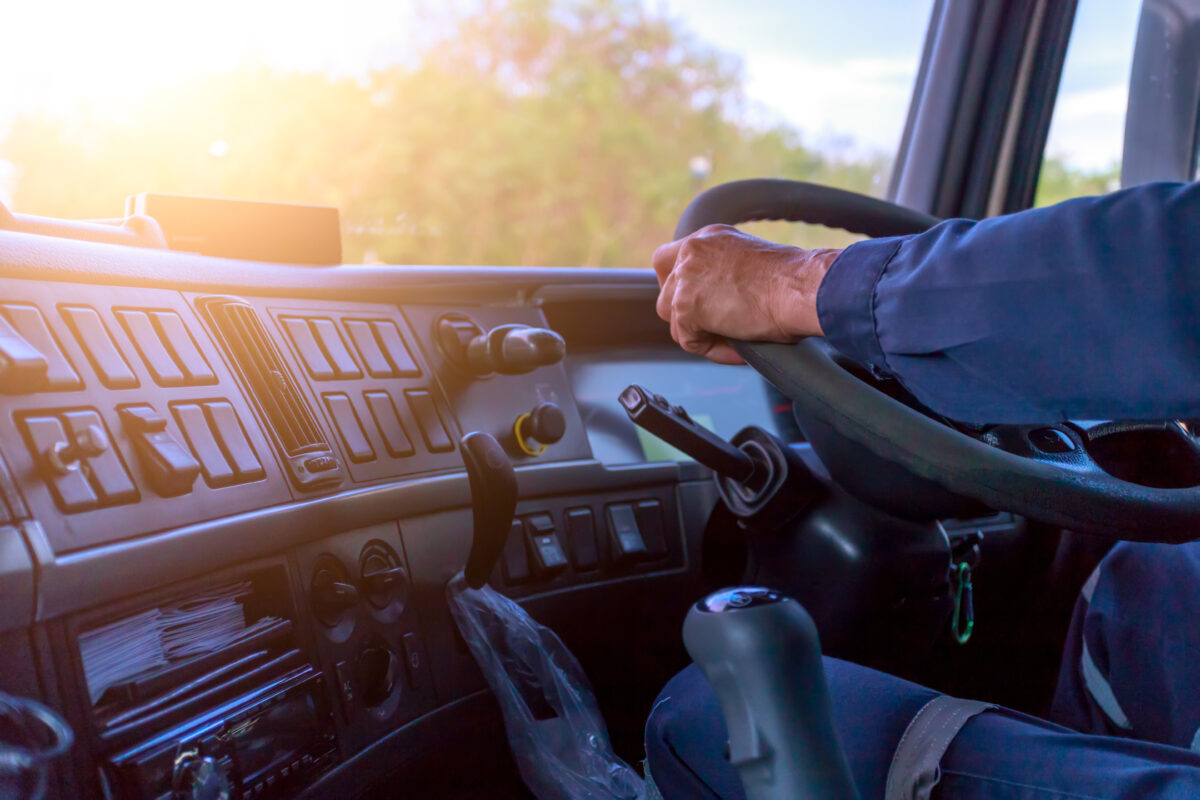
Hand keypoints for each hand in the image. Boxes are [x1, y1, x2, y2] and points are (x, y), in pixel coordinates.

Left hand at [652, 224, 839, 363]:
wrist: (802, 287)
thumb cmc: (794, 282)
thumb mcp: (752, 265)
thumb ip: (726, 275)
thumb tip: (718, 302)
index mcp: (709, 237)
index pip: (673, 260)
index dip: (682, 287)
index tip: (703, 305)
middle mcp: (692, 250)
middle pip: (666, 290)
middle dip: (686, 313)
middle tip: (716, 326)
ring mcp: (685, 278)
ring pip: (674, 318)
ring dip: (700, 333)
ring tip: (734, 339)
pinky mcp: (686, 306)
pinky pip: (689, 340)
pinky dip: (712, 351)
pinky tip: (738, 348)